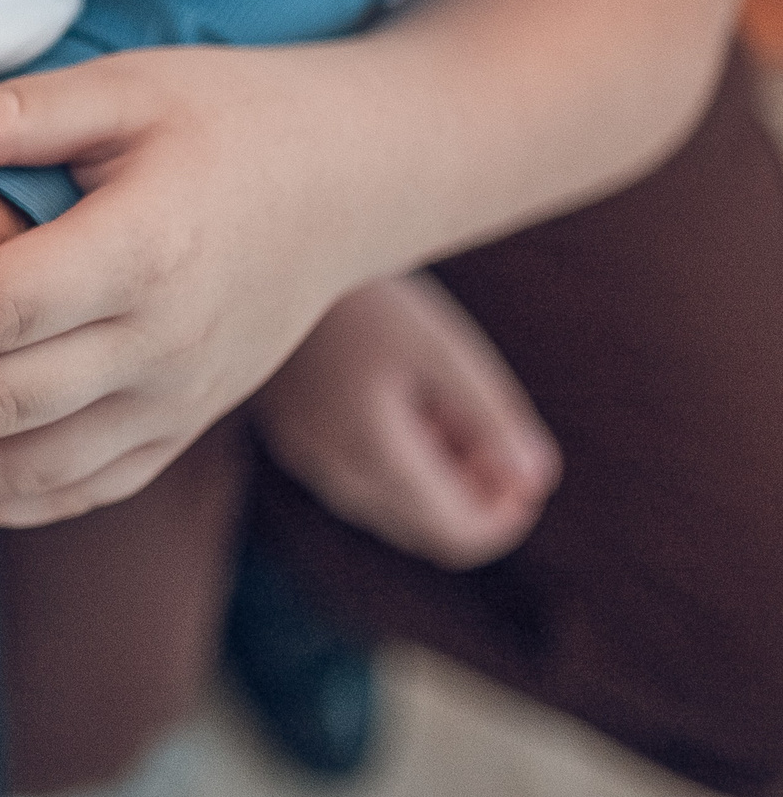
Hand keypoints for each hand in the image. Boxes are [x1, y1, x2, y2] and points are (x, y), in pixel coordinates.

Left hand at [0, 52, 392, 527]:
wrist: (356, 180)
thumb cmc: (226, 115)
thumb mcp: (130, 87)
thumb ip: (17, 110)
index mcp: (148, 245)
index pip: (9, 311)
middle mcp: (168, 340)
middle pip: (8, 407)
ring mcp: (180, 399)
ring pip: (37, 468)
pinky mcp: (181, 429)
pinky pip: (79, 488)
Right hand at [253, 273, 559, 570]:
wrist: (261, 260)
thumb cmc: (362, 297)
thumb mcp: (441, 349)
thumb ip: (492, 420)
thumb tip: (536, 480)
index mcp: (375, 457)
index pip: (460, 536)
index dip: (508, 514)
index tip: (526, 462)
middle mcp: (334, 474)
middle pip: (428, 527)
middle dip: (473, 490)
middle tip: (482, 417)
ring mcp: (307, 459)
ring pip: (394, 505)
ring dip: (435, 473)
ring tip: (436, 395)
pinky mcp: (293, 438)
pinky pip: (361, 478)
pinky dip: (398, 458)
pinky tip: (397, 392)